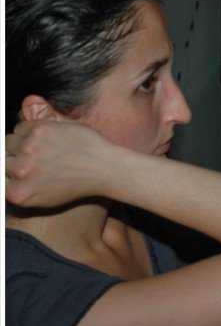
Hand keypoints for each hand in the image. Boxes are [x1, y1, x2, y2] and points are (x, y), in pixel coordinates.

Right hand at [5, 120, 123, 206]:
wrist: (104, 169)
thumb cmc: (76, 183)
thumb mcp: (42, 198)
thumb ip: (18, 188)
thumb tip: (5, 174)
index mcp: (18, 194)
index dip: (7, 171)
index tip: (21, 168)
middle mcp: (20, 172)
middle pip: (1, 157)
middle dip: (14, 156)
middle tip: (38, 159)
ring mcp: (29, 149)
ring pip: (8, 141)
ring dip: (21, 142)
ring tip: (44, 149)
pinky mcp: (40, 131)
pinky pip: (21, 128)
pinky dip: (30, 131)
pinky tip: (48, 139)